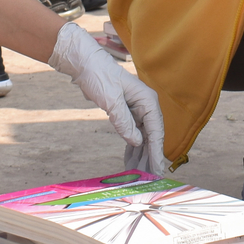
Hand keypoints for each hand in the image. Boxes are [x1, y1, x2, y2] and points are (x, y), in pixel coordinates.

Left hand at [49, 22, 169, 174]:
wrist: (85, 65)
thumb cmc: (99, 76)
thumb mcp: (110, 100)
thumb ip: (123, 121)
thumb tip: (137, 142)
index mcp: (147, 100)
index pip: (156, 131)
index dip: (157, 152)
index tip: (158, 170)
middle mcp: (145, 106)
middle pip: (151, 137)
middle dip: (150, 158)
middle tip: (150, 179)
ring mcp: (137, 110)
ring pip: (143, 138)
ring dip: (141, 156)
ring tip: (140, 175)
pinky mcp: (127, 113)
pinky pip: (133, 134)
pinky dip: (132, 149)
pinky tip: (130, 162)